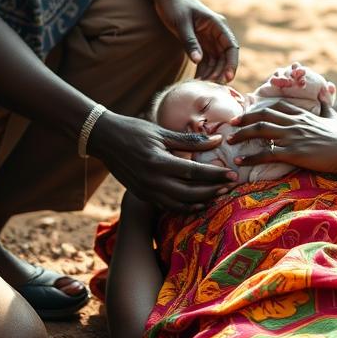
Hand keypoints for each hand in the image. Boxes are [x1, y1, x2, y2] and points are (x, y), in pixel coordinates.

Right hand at [89, 109, 236, 209]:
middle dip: (213, 191)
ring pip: (180, 204)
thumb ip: (191, 140)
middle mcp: (152, 181)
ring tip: (218, 195)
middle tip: (231, 186)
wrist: (103, 139)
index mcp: (158, 162)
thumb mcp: (162, 132)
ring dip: (201, 201)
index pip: (194, 172)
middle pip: (190, 192)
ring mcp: (146, 190)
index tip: (233, 174)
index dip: (215, 175)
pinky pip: (167, 206)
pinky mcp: (141, 194)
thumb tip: (218, 139)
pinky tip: (198, 202)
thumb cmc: (133, 130)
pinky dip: (185, 207)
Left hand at [151, 0, 237, 81]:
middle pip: (224, 56)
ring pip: (215, 60)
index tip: (227, 77)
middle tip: (211, 86)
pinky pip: (204, 60)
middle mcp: (215, 33)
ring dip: (211, 73)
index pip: (231, 46)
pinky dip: (202, 70)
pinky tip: (197, 80)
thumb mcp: (181, 23)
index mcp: (217, 24)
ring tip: (202, 86)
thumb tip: (198, 61)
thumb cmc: (174, 4)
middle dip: (220, 72)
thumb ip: (190, 42)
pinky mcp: (199, 43)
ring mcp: (207, 39)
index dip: (231, 63)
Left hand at [227, 102, 336, 175]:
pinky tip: (240, 161)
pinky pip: (266, 153)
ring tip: (230, 141)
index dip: (259, 108)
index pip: (275, 106)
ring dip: (242, 135)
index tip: (246, 112)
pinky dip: (250, 157)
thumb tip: (325, 93)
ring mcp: (293, 136)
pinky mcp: (294, 153)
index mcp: (302, 114)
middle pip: (263, 115)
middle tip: (232, 123)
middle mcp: (294, 122)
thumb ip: (325, 106)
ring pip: (260, 131)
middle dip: (244, 119)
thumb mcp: (334, 117)